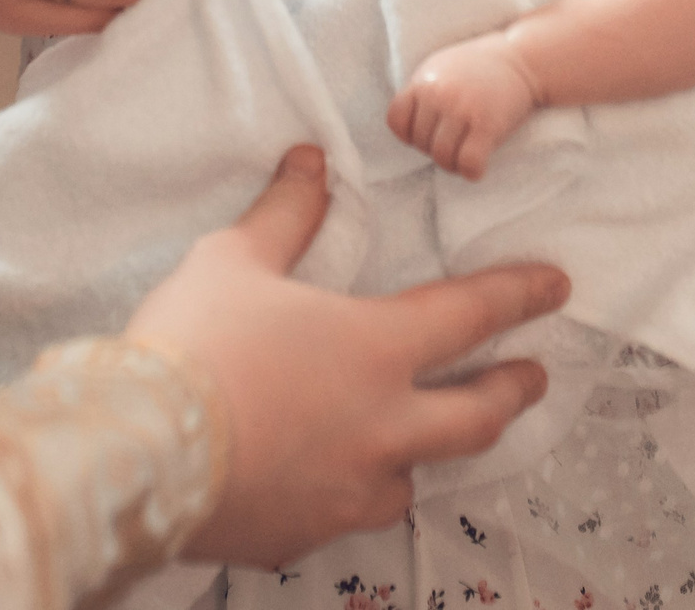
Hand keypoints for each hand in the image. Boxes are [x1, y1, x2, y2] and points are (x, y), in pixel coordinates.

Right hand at [127, 146, 565, 567]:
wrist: (139, 453)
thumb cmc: (192, 344)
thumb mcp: (233, 260)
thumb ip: (286, 213)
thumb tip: (311, 161)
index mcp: (374, 349)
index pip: (469, 315)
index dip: (517, 295)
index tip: (555, 286)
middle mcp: (382, 427)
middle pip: (476, 416)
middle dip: (512, 392)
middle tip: (533, 377)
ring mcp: (349, 489)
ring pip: (414, 476)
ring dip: (427, 452)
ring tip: (420, 440)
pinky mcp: (306, 533)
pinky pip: (349, 514)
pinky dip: (353, 491)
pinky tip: (332, 483)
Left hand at [387, 35, 540, 179]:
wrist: (520, 59)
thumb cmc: (477, 66)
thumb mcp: (439, 68)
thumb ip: (421, 92)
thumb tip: (405, 126)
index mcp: (423, 82)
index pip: (395, 121)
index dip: (409, 134)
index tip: (429, 133)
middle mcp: (439, 95)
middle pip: (420, 143)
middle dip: (435, 149)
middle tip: (454, 144)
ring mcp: (463, 110)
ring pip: (442, 157)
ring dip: (452, 164)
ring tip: (464, 156)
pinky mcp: (488, 125)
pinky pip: (468, 163)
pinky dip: (471, 172)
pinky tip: (478, 166)